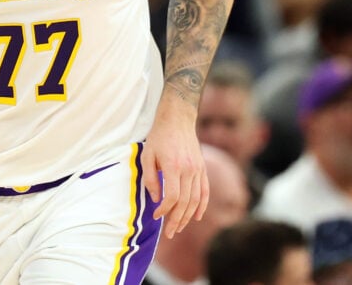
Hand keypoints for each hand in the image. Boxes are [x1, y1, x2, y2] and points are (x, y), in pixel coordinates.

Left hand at [140, 95, 208, 238]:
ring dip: (187, 217)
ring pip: (195, 200)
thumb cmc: (159, 136)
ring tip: (178, 228)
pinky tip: (196, 217)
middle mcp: (189, 170)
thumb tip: (155, 198)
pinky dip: (201, 206)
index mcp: (174, 167)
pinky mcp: (202, 168)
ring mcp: (198, 170)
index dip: (164, 210)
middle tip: (169, 233)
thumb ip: (150, 178)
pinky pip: (204, 191)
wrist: (178, 119)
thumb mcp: (147, 155)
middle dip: (176, 220)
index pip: (172, 197)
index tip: (156, 216)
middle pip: (185, 203)